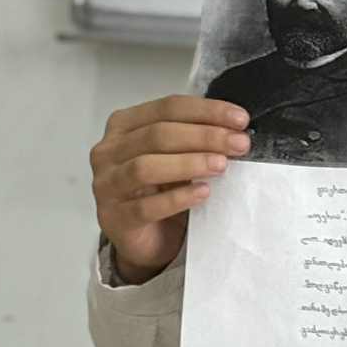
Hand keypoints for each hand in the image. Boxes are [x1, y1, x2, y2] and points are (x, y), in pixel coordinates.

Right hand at [90, 96, 251, 281]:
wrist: (147, 239)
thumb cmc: (161, 188)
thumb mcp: (176, 155)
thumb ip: (194, 138)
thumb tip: (234, 128)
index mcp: (124, 125)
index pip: (167, 107)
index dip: (206, 111)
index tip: (240, 119)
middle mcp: (109, 151)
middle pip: (157, 135)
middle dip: (204, 136)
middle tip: (238, 144)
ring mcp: (106, 185)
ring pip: (145, 167)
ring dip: (189, 163)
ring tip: (221, 165)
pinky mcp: (114, 218)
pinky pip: (145, 207)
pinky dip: (177, 198)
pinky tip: (203, 193)